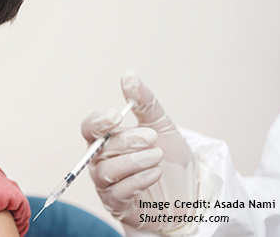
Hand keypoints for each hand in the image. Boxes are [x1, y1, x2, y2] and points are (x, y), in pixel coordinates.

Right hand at [81, 71, 201, 232]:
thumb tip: (128, 75)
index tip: (117, 116)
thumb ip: (143, 101)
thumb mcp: (161, 125)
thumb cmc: (171, 158)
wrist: (189, 192)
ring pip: (106, 171)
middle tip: (152, 138)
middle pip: (99, 150)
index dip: (98, 122)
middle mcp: (101, 161)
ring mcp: (107, 184)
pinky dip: (137, 181)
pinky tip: (155, 172)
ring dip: (133, 162)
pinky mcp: (117, 205)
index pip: (90, 129)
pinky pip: (117, 193)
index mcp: (107, 140)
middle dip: (127, 142)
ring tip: (157, 156)